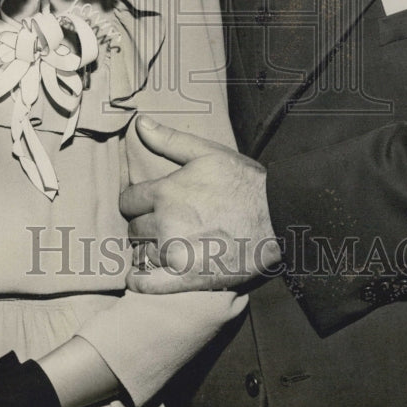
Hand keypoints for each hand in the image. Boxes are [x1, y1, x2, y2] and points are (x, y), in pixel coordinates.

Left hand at [120, 116, 282, 291]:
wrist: (279, 218)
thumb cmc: (245, 183)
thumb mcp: (208, 153)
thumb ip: (169, 140)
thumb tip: (138, 122)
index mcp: (165, 192)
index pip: (127, 201)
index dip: (135, 202)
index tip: (146, 205)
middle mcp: (165, 223)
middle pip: (134, 228)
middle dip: (144, 225)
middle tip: (162, 224)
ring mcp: (175, 253)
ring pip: (141, 253)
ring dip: (148, 249)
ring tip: (164, 245)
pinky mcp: (187, 278)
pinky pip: (147, 284)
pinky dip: (139, 282)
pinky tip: (141, 277)